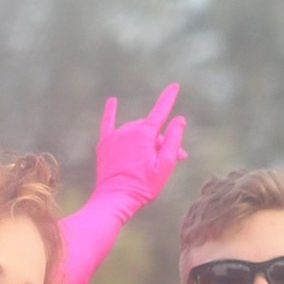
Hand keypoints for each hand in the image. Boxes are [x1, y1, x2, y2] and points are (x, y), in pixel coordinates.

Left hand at [89, 84, 185, 214]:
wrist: (115, 198)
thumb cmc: (143, 185)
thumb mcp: (165, 165)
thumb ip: (172, 140)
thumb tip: (179, 119)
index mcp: (145, 133)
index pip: (161, 110)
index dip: (168, 98)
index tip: (174, 85)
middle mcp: (129, 129)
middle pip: (151, 129)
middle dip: (162, 140)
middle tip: (174, 159)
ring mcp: (116, 136)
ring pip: (136, 131)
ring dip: (146, 141)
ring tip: (151, 161)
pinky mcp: (104, 144)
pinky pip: (108, 123)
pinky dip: (110, 112)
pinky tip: (112, 101)